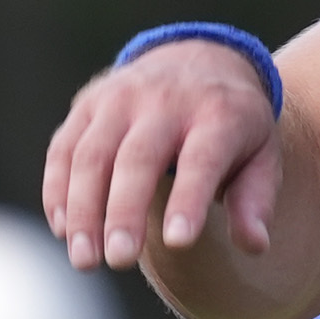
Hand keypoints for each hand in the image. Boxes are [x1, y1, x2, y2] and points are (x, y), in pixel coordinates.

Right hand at [43, 39, 280, 273]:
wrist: (200, 57)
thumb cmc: (233, 126)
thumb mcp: (261, 154)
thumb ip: (255, 201)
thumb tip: (254, 245)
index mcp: (219, 114)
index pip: (201, 159)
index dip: (189, 200)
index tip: (178, 242)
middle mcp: (166, 100)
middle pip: (138, 158)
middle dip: (125, 212)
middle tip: (120, 261)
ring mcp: (120, 98)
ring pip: (92, 154)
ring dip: (83, 209)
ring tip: (85, 260)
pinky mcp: (88, 103)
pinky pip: (64, 148)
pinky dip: (58, 190)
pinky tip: (63, 230)